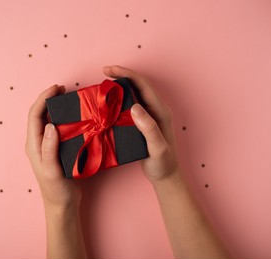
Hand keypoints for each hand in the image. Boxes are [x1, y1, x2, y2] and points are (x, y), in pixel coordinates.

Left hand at [25, 85, 80, 209]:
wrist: (62, 204)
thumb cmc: (56, 189)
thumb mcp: (52, 170)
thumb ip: (49, 149)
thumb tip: (50, 125)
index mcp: (33, 145)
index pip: (35, 115)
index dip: (43, 99)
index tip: (56, 88)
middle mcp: (38, 142)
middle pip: (40, 114)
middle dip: (49, 99)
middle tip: (64, 89)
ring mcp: (47, 146)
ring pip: (48, 120)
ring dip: (56, 107)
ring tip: (69, 98)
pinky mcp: (56, 149)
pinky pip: (58, 128)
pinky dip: (64, 118)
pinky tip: (74, 116)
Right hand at [103, 65, 180, 183]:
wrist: (166, 176)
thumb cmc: (163, 163)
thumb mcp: (157, 147)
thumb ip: (149, 128)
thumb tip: (134, 107)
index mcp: (160, 111)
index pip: (143, 86)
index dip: (127, 74)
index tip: (109, 70)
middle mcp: (156, 110)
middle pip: (138, 86)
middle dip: (122, 75)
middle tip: (104, 71)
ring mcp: (149, 116)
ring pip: (134, 95)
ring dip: (120, 86)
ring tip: (104, 84)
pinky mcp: (142, 124)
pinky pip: (130, 106)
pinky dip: (119, 100)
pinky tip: (109, 103)